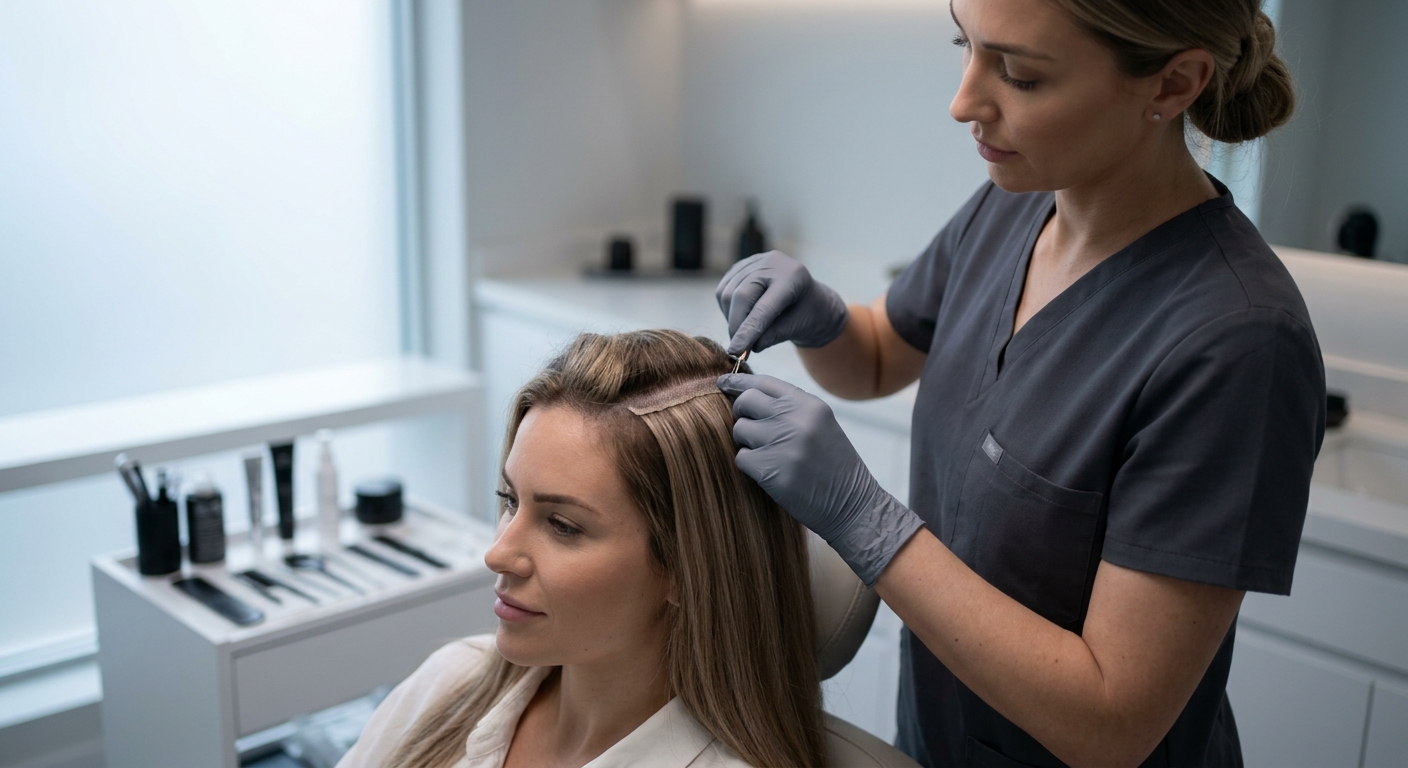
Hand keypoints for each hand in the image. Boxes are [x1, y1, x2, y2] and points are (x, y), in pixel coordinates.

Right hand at [715, 251, 847, 355]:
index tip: (736, 352)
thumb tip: (745, 348)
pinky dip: (727, 309)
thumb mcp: (796, 329)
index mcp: (793, 277)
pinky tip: (740, 318)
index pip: (763, 308)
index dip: (747, 331)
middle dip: (736, 326)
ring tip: (744, 333)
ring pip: (727, 293)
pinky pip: (723, 289)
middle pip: (740, 295)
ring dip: (730, 319)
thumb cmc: (807, 315)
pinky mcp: (741, 266)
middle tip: (737, 349)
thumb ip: (772, 337)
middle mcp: (773, 263)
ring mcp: (755, 261)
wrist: (809, 299)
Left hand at [718, 373, 924, 585]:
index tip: (724, 382)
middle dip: (742, 413)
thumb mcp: (820, 424)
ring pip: (739, 430)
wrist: (851, 505)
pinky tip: (771, 473)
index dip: (739, 381)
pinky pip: (741, 458)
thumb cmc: (832, 464)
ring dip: (747, 442)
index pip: (763, 382)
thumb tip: (745, 392)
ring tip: (770, 454)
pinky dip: (750, 466)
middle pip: (745, 402)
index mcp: (809, 405)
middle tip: (751, 428)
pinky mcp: (771, 471)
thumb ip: (789, 406)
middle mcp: (796, 420)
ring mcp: (782, 445)